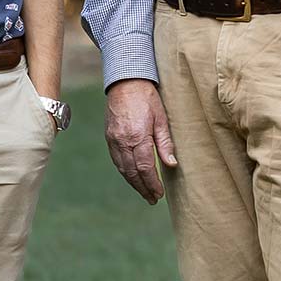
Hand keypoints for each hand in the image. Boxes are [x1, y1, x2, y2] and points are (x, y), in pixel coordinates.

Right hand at [104, 79, 179, 203]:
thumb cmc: (146, 97)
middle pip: (132, 172)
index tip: (159, 194)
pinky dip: (125, 172)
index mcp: (137, 136)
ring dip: (133, 183)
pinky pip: (116, 160)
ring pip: (122, 168)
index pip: (145, 168)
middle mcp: (122, 140)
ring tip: (144, 193)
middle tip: (152, 199)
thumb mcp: (161, 117)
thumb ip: (165, 142)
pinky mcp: (109, 137)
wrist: (124, 81)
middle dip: (143, 188)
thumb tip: (171, 164)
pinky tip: (132, 177)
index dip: (152, 183)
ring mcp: (113, 139)